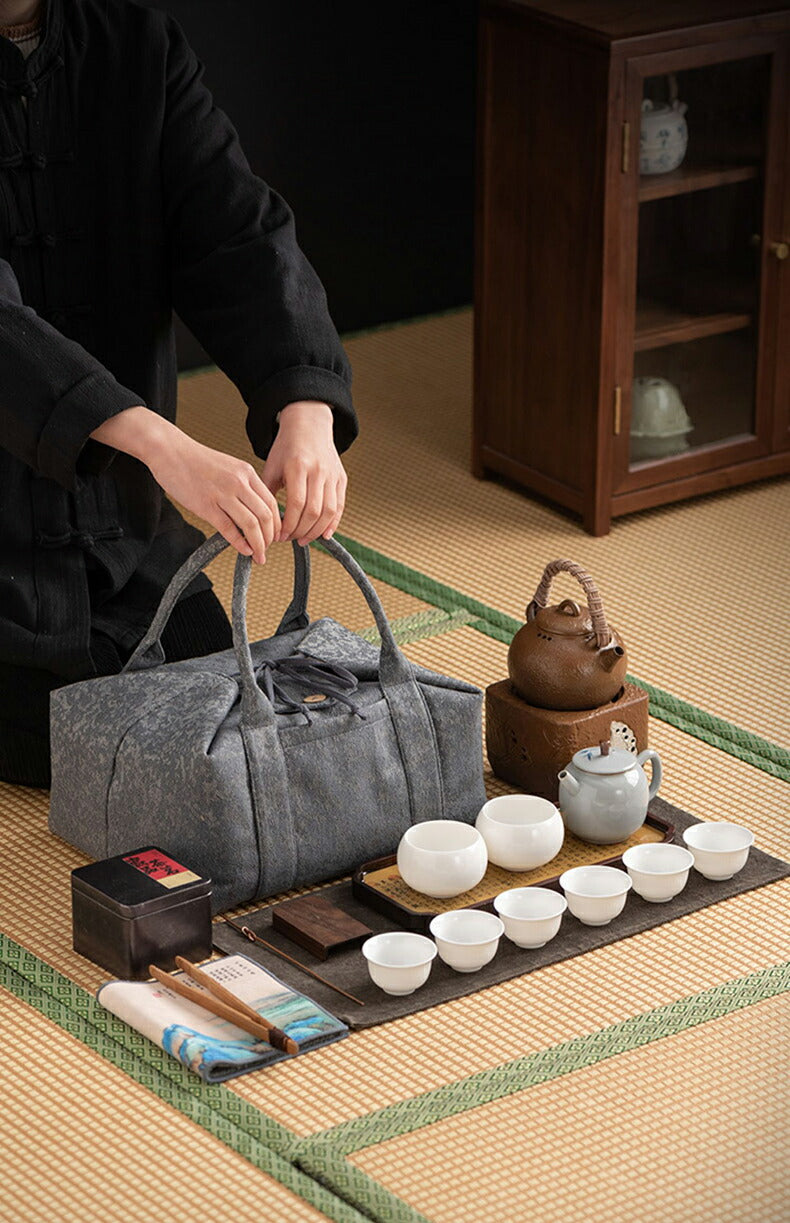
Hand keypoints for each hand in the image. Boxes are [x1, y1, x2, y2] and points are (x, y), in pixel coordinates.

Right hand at [90, 407, 279, 561]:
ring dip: (258, 544)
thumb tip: (252, 509)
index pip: (271, 502)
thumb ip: (242, 485)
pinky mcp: (205, 505)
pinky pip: (229, 529)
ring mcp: (223, 494)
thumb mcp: (228, 467)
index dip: (276, 523)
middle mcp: (238, 482)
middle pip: (266, 516)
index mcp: (246, 472)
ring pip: (251, 525)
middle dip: (270, 538)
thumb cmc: (194, 460)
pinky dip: (240, 543)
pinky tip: (244, 550)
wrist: (169, 450)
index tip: (275, 535)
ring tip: (258, 555)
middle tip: (267, 549)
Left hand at [262, 401, 346, 543]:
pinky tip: (323, 534)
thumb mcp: (272, 466)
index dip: (289, 524)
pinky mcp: (341, 479)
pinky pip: (340, 506)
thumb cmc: (287, 447)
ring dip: (316, 531)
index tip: (280, 535)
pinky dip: (333, 523)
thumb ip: (268, 492)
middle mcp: (318, 471)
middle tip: (290, 539)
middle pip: (313, 511)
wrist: (309, 426)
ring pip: (329, 512)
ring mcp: (332, 475)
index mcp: (298, 466)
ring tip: (304, 539)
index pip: (296, 504)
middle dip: (301, 531)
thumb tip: (262, 520)